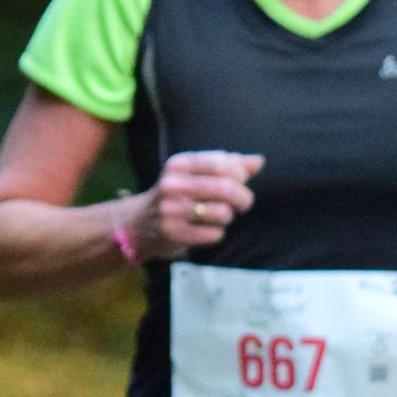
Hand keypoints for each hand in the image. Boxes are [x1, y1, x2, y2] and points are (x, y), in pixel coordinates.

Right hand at [131, 150, 264, 259]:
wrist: (137, 225)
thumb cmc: (176, 195)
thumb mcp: (195, 174)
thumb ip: (228, 166)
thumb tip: (258, 161)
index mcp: (179, 164)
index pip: (221, 163)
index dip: (239, 173)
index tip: (241, 181)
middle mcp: (172, 185)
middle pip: (226, 188)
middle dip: (243, 198)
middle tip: (243, 204)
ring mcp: (171, 210)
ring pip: (223, 213)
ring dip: (227, 217)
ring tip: (216, 217)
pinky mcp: (173, 233)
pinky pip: (214, 234)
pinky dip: (216, 233)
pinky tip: (205, 231)